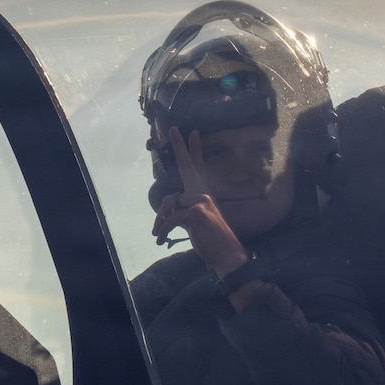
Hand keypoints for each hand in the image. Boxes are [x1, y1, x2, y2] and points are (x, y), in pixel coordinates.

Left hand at [151, 127, 250, 276]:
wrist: (227, 256)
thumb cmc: (211, 241)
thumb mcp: (194, 223)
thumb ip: (184, 211)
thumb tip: (169, 209)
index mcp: (203, 194)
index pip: (198, 168)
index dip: (195, 150)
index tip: (192, 132)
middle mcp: (203, 194)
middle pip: (189, 166)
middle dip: (180, 147)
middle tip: (173, 129)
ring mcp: (201, 201)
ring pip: (169, 201)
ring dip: (160, 221)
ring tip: (157, 235)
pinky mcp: (196, 213)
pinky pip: (170, 218)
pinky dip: (162, 230)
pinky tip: (161, 240)